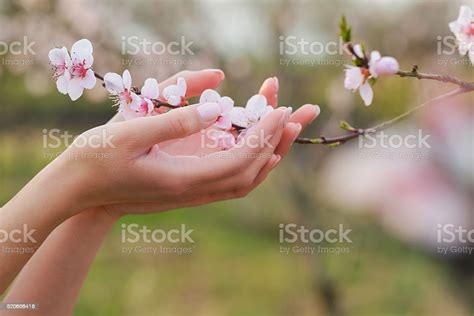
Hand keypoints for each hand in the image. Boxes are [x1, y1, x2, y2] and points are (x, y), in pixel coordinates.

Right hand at [55, 100, 287, 216]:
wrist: (78, 191)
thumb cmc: (95, 158)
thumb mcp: (129, 133)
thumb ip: (173, 121)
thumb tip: (214, 109)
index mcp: (182, 178)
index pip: (240, 160)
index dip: (264, 135)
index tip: (281, 108)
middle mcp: (192, 191)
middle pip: (250, 174)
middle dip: (276, 144)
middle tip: (295, 116)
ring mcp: (189, 194)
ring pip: (242, 182)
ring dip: (267, 156)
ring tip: (282, 130)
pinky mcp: (185, 190)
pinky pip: (228, 182)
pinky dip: (249, 165)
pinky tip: (254, 148)